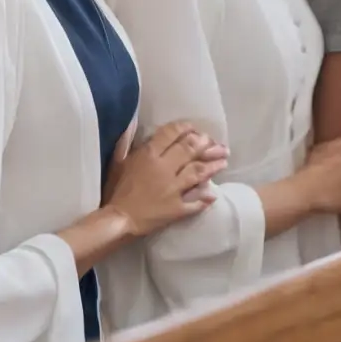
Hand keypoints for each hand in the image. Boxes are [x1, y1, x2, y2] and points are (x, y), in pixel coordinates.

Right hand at [102, 121, 228, 236]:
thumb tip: (132, 121)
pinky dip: (205, 198)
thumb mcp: (118, 162)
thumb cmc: (116, 189)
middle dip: (205, 143)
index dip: (185, 128)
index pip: (171, 133)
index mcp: (149, 154)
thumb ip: (126, 142)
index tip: (193, 128)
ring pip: (198, 172)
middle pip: (189, 150)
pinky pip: (195, 202)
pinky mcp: (177, 208)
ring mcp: (173, 189)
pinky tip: (214, 193)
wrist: (118, 220)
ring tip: (224, 160)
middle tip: (215, 142)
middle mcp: (164, 168)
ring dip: (213, 165)